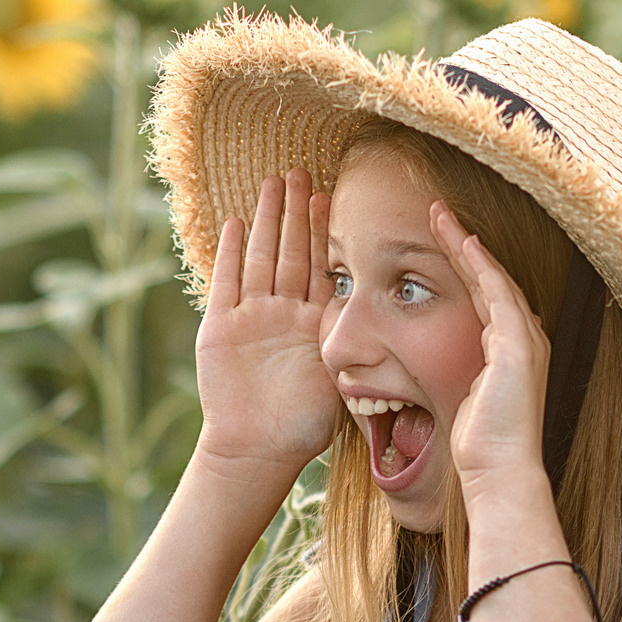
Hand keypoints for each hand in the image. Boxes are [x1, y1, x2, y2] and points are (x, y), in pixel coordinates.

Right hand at [193, 169, 340, 480]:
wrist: (258, 450)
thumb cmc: (303, 425)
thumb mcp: (341, 380)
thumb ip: (358, 349)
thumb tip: (400, 326)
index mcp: (313, 323)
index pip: (321, 266)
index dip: (325, 232)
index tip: (334, 194)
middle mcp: (282, 314)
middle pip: (290, 252)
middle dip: (296, 212)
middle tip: (302, 171)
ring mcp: (251, 318)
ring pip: (261, 258)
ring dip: (268, 221)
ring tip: (273, 183)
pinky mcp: (220, 329)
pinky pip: (226, 284)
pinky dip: (232, 254)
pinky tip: (238, 223)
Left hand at [433, 202, 550, 491]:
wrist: (500, 471)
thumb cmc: (481, 446)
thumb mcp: (467, 401)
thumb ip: (464, 376)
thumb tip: (447, 369)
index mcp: (512, 352)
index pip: (486, 297)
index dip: (464, 267)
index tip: (441, 242)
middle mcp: (525, 339)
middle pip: (492, 278)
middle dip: (464, 245)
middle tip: (438, 212)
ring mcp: (525, 340)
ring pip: (493, 276)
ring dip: (466, 243)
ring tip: (440, 214)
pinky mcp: (518, 345)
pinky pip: (497, 292)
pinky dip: (479, 264)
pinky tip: (462, 240)